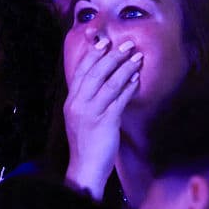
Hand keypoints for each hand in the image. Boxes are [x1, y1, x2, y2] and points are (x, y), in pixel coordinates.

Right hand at [63, 36, 141, 195]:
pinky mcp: (105, 122)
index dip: (92, 54)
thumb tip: (106, 79)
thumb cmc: (87, 142)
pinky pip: (119, 100)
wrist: (85, 167)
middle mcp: (78, 104)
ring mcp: (91, 113)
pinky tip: (137, 79)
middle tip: (126, 44)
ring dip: (125, 68)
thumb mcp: (82, 117)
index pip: (81, 71)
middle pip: (95, 73)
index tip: (104, 40)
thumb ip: (89, 99)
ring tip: (137, 57)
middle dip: (112, 56)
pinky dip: (129, 87)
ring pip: (109, 83)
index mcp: (71, 101)